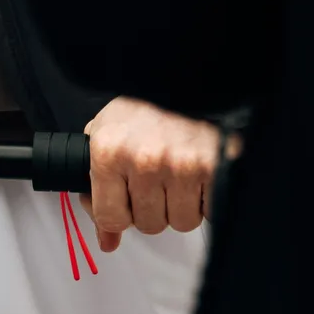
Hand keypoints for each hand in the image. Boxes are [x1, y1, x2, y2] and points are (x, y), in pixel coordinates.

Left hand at [84, 96, 221, 253]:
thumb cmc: (149, 102)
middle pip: (148, 224)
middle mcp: (143, 159)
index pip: (111, 218)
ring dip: (182, 201)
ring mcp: (180, 165)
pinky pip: (209, 210)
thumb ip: (100, 188)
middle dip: (154, 204)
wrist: (192, 73)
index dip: (120, 210)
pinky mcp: (213, 168)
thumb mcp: (110, 132)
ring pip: (180, 221)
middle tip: (159, 172)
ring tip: (181, 166)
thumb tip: (106, 240)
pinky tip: (201, 171)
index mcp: (110, 149)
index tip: (127, 193)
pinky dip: (208, 196)